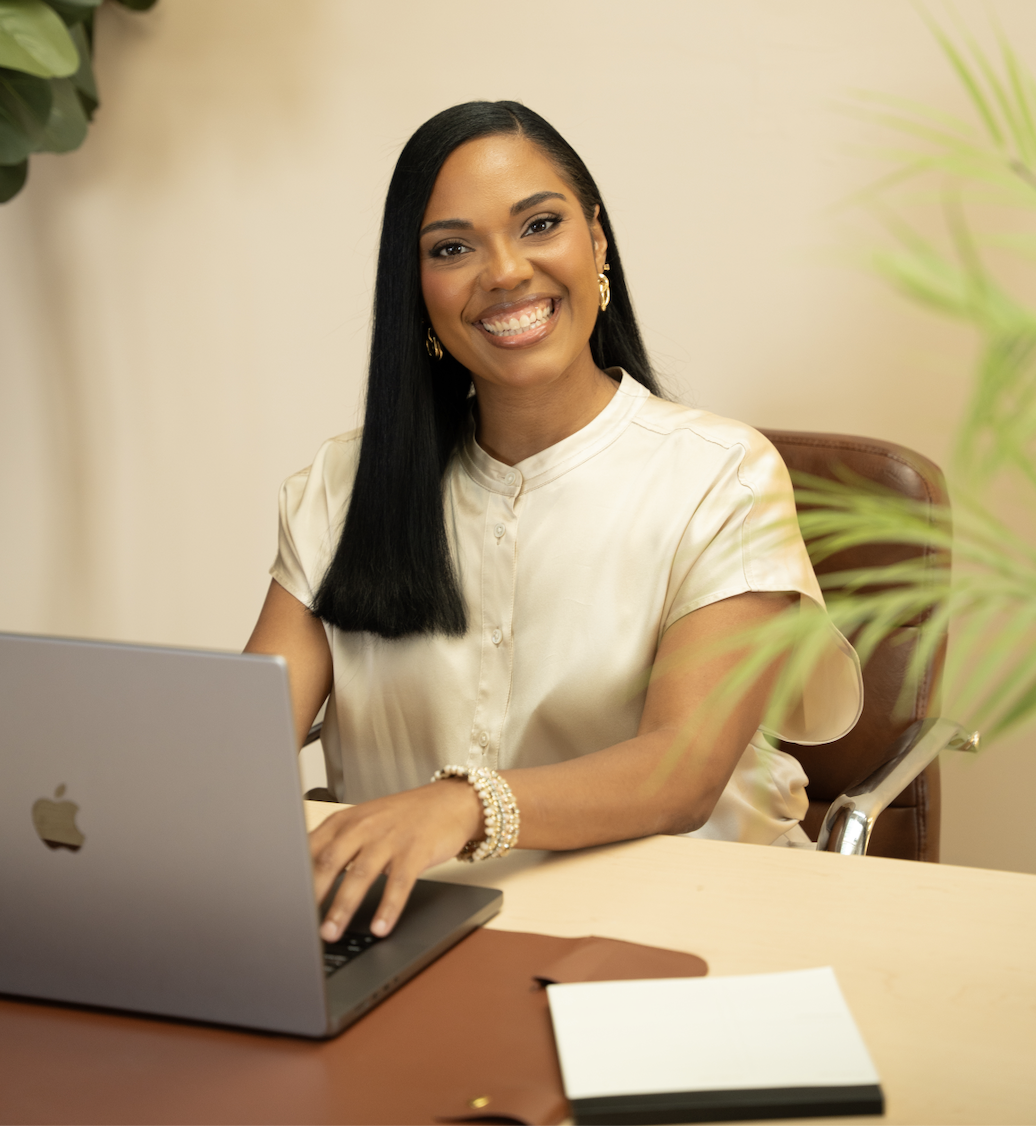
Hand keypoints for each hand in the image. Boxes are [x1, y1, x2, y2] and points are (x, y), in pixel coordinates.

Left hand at [309, 779, 483, 940]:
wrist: (451, 801)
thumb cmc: (403, 817)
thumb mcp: (365, 823)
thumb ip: (336, 846)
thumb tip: (305, 881)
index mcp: (346, 820)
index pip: (311, 848)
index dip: (295, 876)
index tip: (283, 902)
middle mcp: (365, 826)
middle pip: (330, 861)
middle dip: (313, 895)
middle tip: (300, 922)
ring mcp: (391, 837)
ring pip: (361, 874)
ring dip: (343, 906)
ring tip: (331, 932)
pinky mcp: (416, 850)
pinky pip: (400, 882)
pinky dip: (388, 906)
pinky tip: (380, 926)